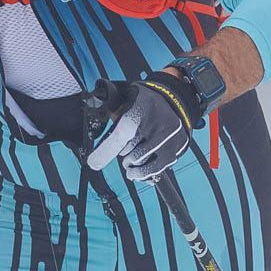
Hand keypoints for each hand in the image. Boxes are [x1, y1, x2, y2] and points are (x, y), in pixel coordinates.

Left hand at [85, 69, 201, 181]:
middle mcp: (156, 124)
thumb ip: (110, 110)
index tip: (94, 163)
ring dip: (132, 166)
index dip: (106, 151)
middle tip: (124, 149)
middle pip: (130, 153)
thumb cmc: (145, 101)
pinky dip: (145, 173)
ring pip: (142, 164)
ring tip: (131, 161)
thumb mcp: (125, 97)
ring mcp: (168, 138)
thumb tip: (96, 123)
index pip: (120, 134)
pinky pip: (157, 169)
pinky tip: (139, 172)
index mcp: (140, 108)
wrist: (175, 98)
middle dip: (123, 155)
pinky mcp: (176, 148)